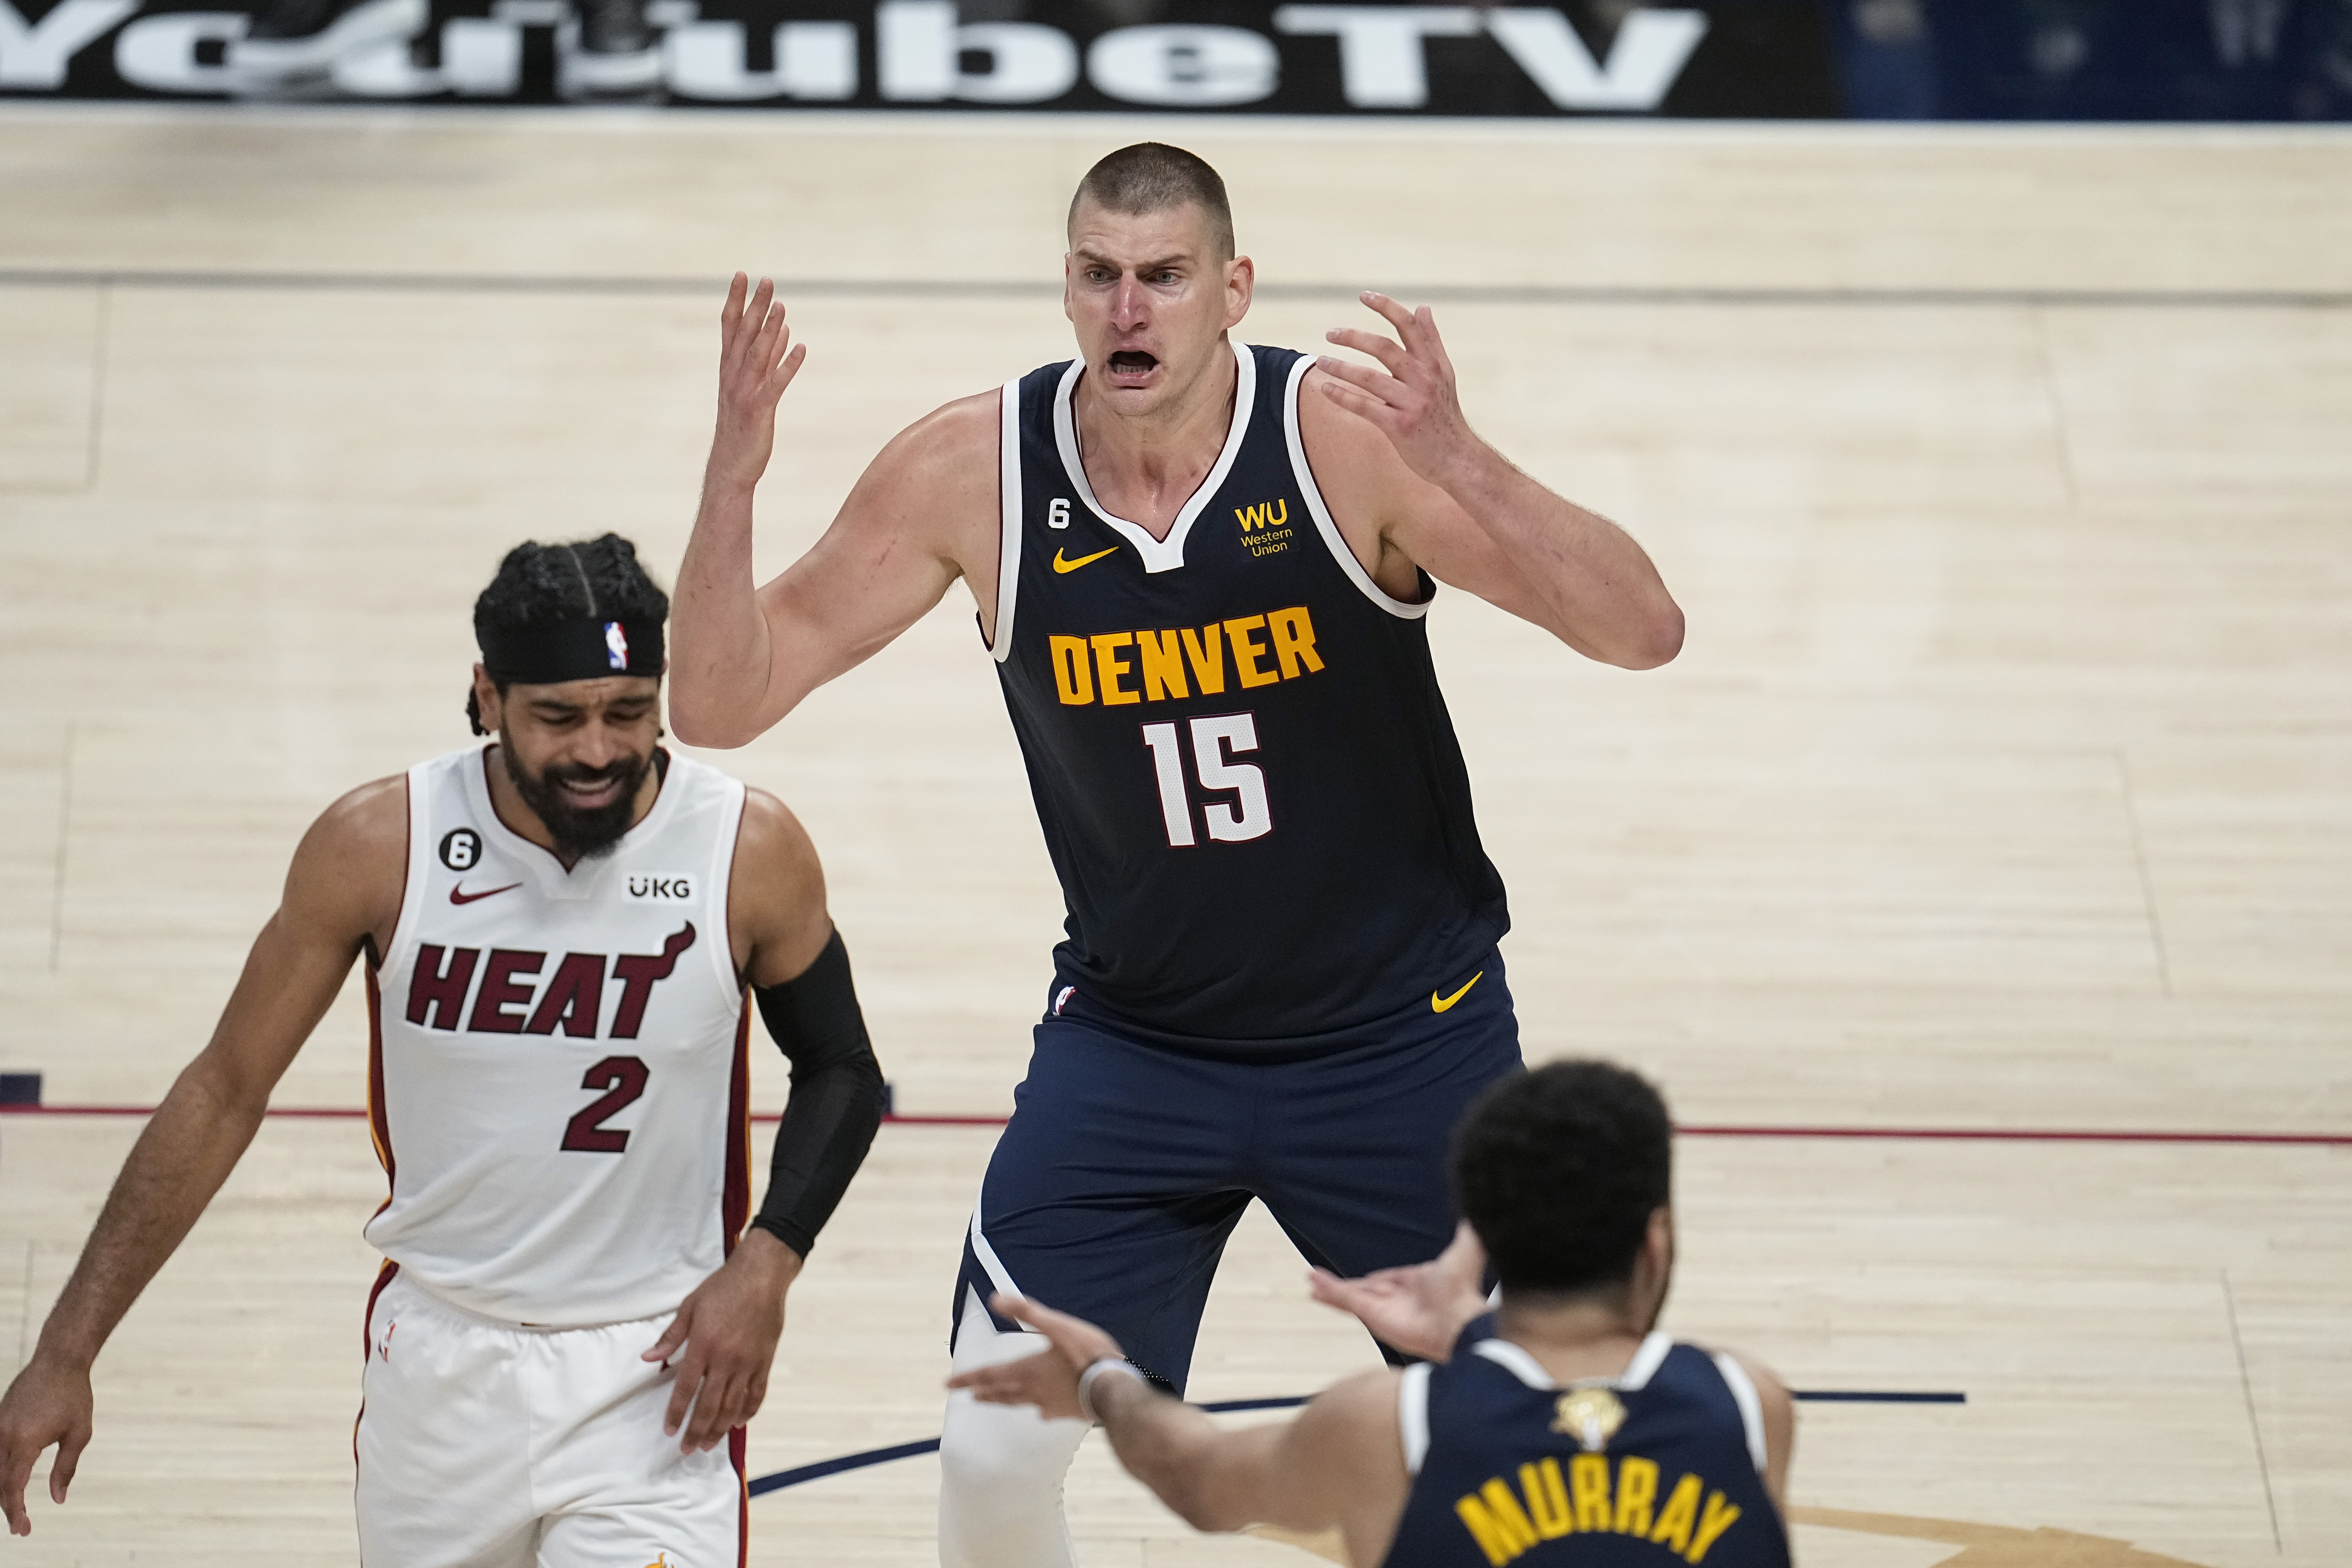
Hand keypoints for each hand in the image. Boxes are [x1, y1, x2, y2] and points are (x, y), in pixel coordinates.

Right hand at [0, 1356, 92, 1536]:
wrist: (59, 1360)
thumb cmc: (74, 1396)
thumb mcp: (79, 1434)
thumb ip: (66, 1468)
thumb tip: (58, 1499)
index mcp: (23, 1441)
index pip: (12, 1487)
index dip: (15, 1512)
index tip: (22, 1530)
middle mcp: (3, 1435)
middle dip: (8, 1506)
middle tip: (21, 1526)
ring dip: (2, 1489)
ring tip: (15, 1507)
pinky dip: (0, 1469)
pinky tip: (9, 1479)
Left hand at [642, 1228, 800, 1452]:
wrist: (762, 1274)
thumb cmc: (723, 1288)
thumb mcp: (690, 1307)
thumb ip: (671, 1336)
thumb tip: (648, 1358)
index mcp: (703, 1346)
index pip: (686, 1389)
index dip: (676, 1413)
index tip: (670, 1432)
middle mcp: (726, 1359)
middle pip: (710, 1405)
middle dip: (697, 1431)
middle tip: (688, 1450)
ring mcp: (748, 1362)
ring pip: (733, 1405)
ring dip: (720, 1428)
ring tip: (710, 1444)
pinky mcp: (764, 1360)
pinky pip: (757, 1392)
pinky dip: (748, 1411)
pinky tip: (739, 1423)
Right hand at [707, 273, 808, 495]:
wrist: (731, 464)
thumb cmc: (741, 425)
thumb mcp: (751, 387)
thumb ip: (767, 358)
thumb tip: (783, 329)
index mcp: (728, 369)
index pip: (729, 327)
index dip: (736, 300)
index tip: (742, 275)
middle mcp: (733, 376)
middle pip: (744, 334)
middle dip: (754, 306)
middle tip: (766, 279)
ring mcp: (745, 392)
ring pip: (757, 355)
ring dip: (770, 330)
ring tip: (781, 306)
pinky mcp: (760, 410)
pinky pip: (775, 384)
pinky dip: (787, 365)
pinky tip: (801, 347)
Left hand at [944, 1293, 1125, 1421]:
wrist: (1113, 1389)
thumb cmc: (1087, 1356)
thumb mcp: (1056, 1326)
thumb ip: (1027, 1312)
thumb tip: (997, 1298)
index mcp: (1027, 1369)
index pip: (989, 1374)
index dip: (967, 1378)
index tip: (948, 1384)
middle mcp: (1032, 1390)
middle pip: (1000, 1393)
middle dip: (982, 1391)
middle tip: (968, 1393)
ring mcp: (1048, 1404)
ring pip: (1017, 1403)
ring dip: (1001, 1401)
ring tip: (993, 1400)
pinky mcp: (1065, 1413)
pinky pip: (1044, 1412)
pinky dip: (1037, 1408)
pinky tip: (1041, 1411)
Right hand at [1306, 1221, 1488, 1362]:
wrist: (1458, 1319)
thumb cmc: (1463, 1290)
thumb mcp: (1465, 1251)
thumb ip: (1469, 1233)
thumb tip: (1481, 1213)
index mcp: (1418, 1285)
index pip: (1391, 1279)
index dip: (1377, 1278)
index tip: (1367, 1278)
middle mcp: (1399, 1299)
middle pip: (1365, 1290)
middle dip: (1345, 1286)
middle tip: (1325, 1280)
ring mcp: (1384, 1309)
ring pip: (1352, 1295)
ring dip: (1331, 1288)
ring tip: (1311, 1280)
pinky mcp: (1373, 1315)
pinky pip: (1347, 1300)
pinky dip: (1330, 1292)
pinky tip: (1315, 1284)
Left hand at [1316, 292, 1480, 488]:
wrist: (1458, 458)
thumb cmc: (1446, 416)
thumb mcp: (1445, 374)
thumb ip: (1431, 340)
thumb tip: (1422, 307)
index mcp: (1433, 364)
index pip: (1409, 326)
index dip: (1386, 307)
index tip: (1364, 296)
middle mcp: (1423, 379)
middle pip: (1384, 348)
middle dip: (1354, 337)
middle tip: (1331, 333)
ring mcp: (1412, 402)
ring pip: (1370, 377)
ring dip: (1341, 367)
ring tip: (1320, 361)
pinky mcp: (1400, 425)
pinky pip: (1365, 406)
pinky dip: (1343, 396)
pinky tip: (1325, 389)